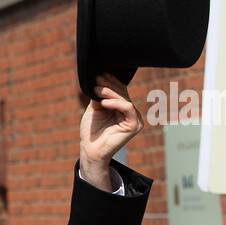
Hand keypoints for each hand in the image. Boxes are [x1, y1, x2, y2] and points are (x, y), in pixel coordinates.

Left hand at [79, 73, 144, 190]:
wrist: (90, 150)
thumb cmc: (91, 131)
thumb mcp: (94, 109)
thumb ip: (99, 97)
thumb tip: (100, 81)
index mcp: (122, 108)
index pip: (120, 91)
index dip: (111, 81)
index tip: (99, 74)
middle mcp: (131, 112)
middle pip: (123, 94)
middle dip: (109, 85)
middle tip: (97, 79)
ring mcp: (135, 119)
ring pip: (125, 99)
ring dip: (110, 93)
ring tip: (98, 90)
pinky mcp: (134, 125)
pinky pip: (128, 109)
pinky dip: (116, 103)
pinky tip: (103, 103)